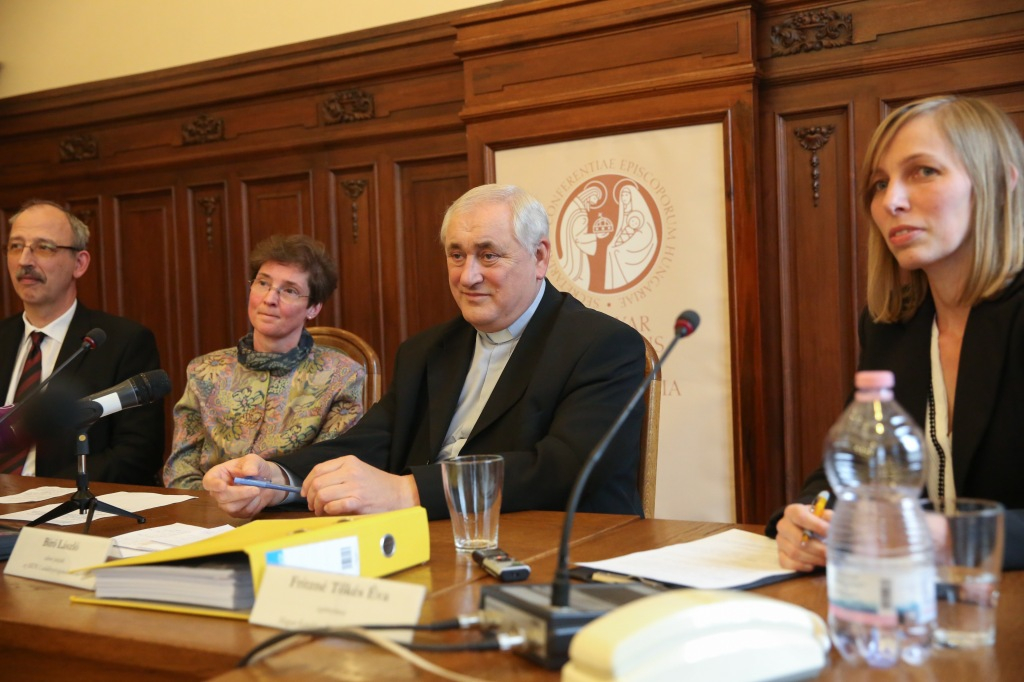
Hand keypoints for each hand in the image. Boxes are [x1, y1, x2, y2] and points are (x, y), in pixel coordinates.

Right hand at [202, 454, 286, 517]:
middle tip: (256, 488)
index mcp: (217, 475)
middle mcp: (218, 491)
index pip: (208, 482)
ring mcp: (226, 504)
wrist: (266, 480)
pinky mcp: (236, 513)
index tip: (223, 486)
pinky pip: (243, 512)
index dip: (214, 485)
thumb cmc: (254, 468)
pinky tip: (258, 497)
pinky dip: (254, 504)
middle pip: (222, 497)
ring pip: (232, 507)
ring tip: (258, 489)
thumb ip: (251, 464)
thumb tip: (250, 472)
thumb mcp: (253, 460)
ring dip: (248, 499)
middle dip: (240, 493)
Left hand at [302, 455, 418, 515]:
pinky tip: (331, 511)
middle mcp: (350, 472)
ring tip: (322, 510)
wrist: (400, 494)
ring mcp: (355, 486)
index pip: (318, 470)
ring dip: (317, 506)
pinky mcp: (359, 502)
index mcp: (348, 461)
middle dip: (311, 497)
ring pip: (322, 494)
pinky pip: (334, 506)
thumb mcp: (358, 470)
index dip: (307, 483)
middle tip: (313, 505)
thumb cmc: (377, 485)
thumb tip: (312, 487)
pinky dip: (328, 510)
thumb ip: (338, 474)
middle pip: (317, 483)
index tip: (305, 492)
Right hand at [776, 502, 832, 571]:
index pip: (800, 516)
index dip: (816, 525)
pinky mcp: (780, 554)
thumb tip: (836, 528)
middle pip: (797, 539)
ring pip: (794, 553)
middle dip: (817, 549)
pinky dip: (801, 566)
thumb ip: (830, 519)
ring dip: (813, 559)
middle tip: (831, 553)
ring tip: (826, 560)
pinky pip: (787, 563)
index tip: (830, 533)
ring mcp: (780, 540)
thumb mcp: (826, 516)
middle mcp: (783, 525)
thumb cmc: (819, 522)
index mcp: (793, 512)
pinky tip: (813, 565)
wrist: (808, 530)